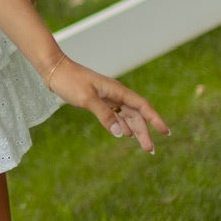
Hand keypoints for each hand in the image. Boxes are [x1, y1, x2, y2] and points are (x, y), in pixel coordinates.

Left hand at [43, 55, 168, 153]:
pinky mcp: (99, 101)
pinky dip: (122, 125)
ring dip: (135, 130)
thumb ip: (104, 115)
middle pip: (136, 115)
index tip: (165, 132)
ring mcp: (108, 97)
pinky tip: (124, 133)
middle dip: (145, 132)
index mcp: (117, 91)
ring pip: (127, 116)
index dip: (155, 119)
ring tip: (143, 145)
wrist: (55, 70)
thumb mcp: (87, 99)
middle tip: (151, 150)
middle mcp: (116, 94)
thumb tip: (121, 134)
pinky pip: (116, 115)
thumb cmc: (70, 81)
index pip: (142, 106)